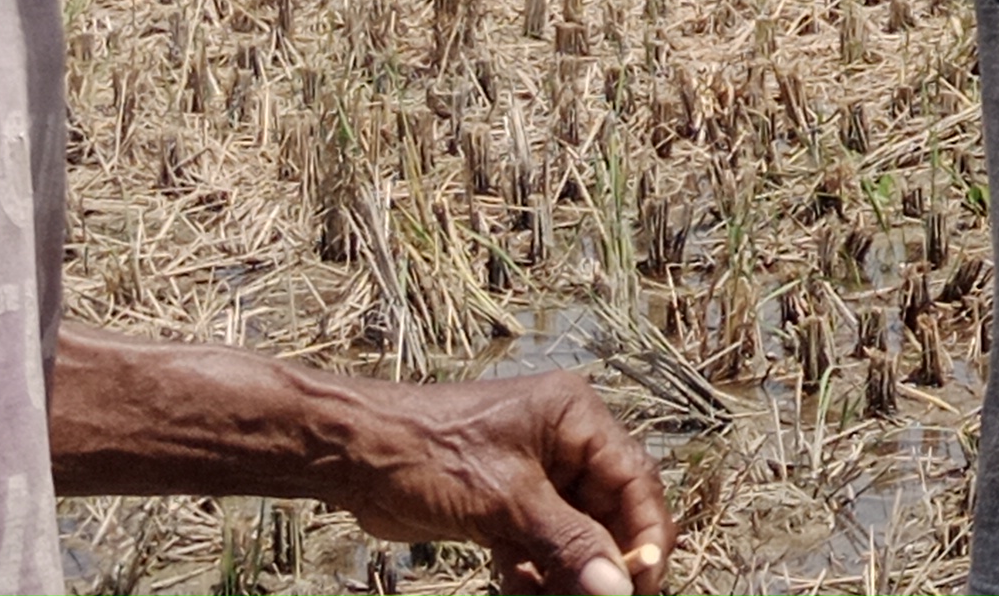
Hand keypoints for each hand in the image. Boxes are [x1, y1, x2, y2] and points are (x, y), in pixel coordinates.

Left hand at [322, 370, 668, 595]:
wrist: (352, 456)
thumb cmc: (429, 455)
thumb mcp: (506, 501)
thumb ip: (568, 543)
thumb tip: (618, 588)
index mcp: (577, 419)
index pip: (635, 479)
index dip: (646, 534)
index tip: (642, 584)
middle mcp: (566, 442)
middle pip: (609, 511)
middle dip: (604, 561)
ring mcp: (536, 475)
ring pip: (574, 534)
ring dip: (568, 574)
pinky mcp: (507, 504)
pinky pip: (540, 545)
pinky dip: (535, 574)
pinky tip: (520, 594)